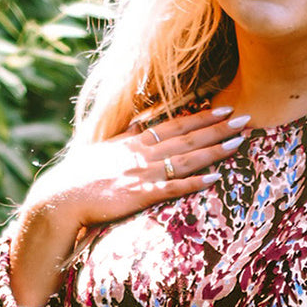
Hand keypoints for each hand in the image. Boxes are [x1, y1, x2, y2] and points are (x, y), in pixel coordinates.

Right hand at [9, 105, 249, 306]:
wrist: (62, 198)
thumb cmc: (79, 180)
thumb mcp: (103, 152)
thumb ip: (124, 140)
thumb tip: (137, 128)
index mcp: (135, 142)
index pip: (175, 125)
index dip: (201, 117)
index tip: (223, 109)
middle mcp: (143, 154)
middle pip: (188, 137)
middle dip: (217, 127)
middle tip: (245, 118)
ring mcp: (144, 174)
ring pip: (186, 159)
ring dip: (214, 150)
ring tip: (239, 142)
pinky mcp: (141, 196)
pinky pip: (174, 188)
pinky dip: (195, 182)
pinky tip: (215, 177)